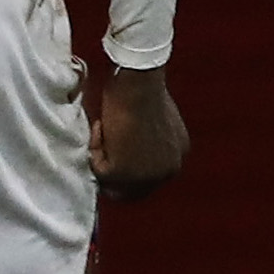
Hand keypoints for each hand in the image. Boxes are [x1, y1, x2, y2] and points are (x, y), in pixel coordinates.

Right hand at [90, 64, 188, 202]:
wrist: (138, 84)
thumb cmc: (143, 88)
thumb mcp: (154, 117)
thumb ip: (146, 137)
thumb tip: (124, 145)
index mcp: (178, 154)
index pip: (151, 175)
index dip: (127, 164)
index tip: (112, 146)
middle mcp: (168, 169)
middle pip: (134, 190)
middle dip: (114, 170)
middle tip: (99, 147)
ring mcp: (148, 175)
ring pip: (113, 182)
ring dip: (103, 156)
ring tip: (105, 127)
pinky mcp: (125, 173)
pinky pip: (99, 170)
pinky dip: (95, 148)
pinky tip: (102, 126)